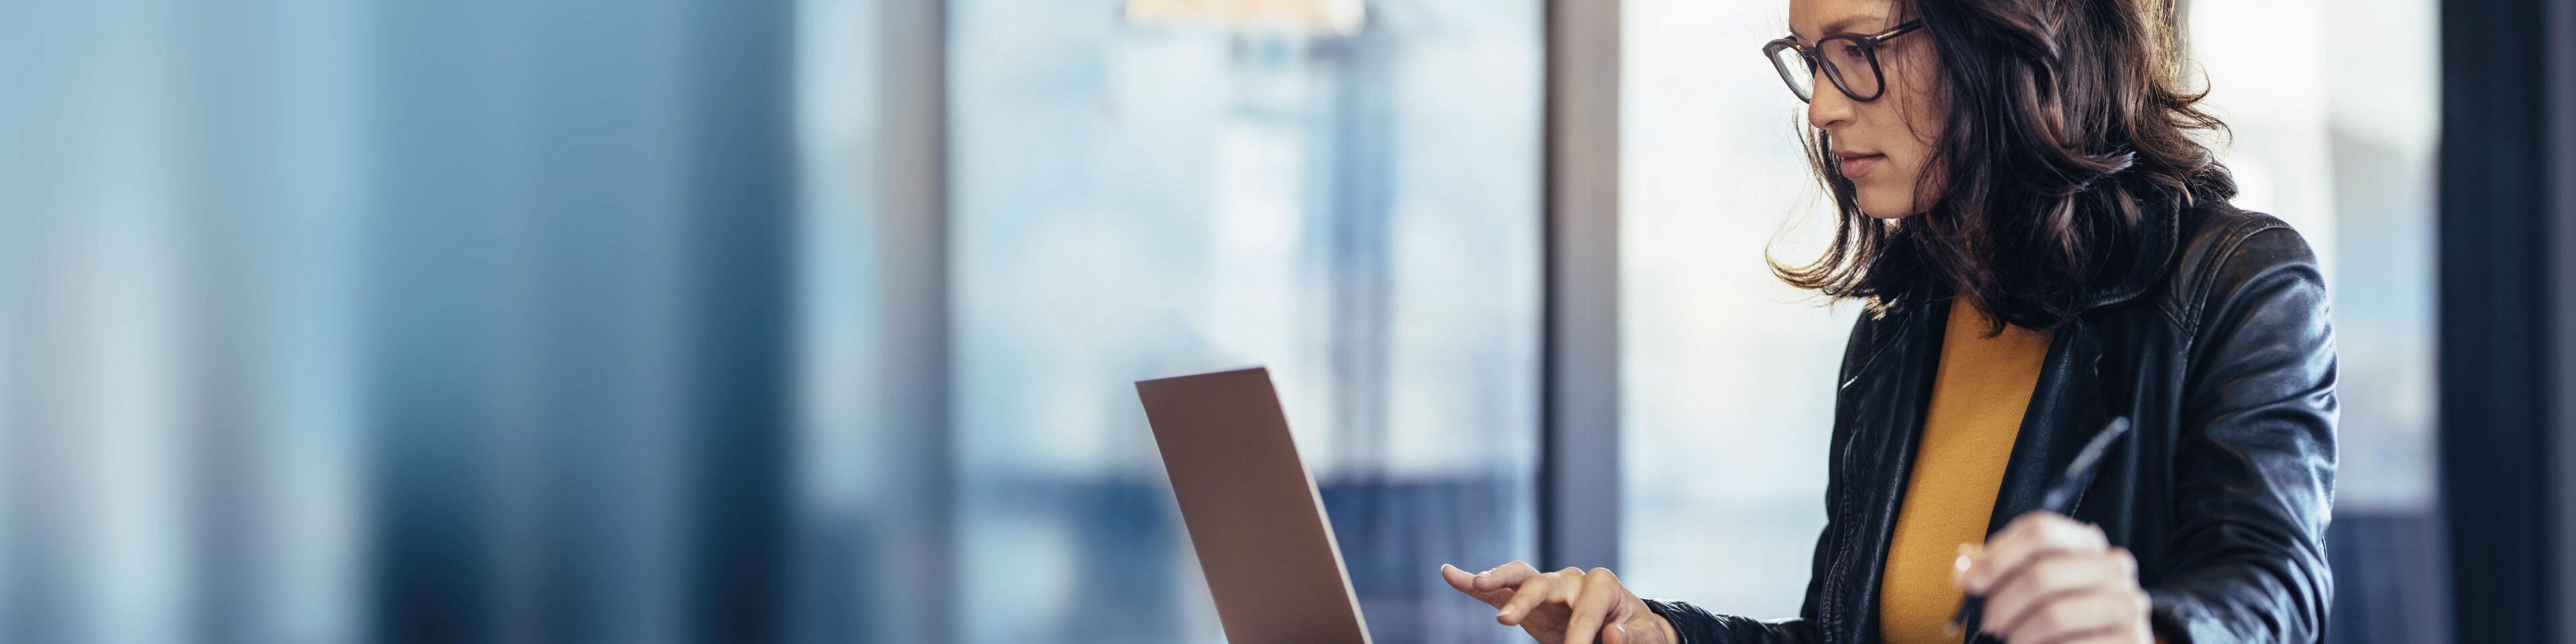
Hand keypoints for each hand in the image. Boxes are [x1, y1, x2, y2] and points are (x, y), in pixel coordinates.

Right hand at [1439, 561, 1675, 643]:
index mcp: (1601, 584)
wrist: (1627, 632)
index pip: (1585, 611)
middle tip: (1506, 622)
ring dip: (1495, 580)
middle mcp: (1571, 579)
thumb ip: (1631, 638)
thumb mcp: (1645, 640)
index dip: (1578, 636)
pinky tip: (1449, 574)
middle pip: (1542, 583)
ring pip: (1517, 576)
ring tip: (1476, 584)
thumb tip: (1613, 630)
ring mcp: (1547, 587)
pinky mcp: (1528, 600)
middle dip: (1524, 601)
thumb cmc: (1636, 634)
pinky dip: (1473, 584)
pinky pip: (1499, 591)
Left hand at [1955, 513, 2154, 643]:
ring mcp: (2128, 601)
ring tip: (2012, 642)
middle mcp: (2114, 565)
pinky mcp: (2133, 638)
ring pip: (2054, 613)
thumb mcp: (2027, 589)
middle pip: (2041, 573)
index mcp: (2087, 543)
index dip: (1997, 556)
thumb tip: (1962, 566)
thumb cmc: (2058, 622)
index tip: (1970, 583)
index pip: (2039, 529)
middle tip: (1989, 624)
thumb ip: (1996, 572)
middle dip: (2002, 604)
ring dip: (2020, 634)